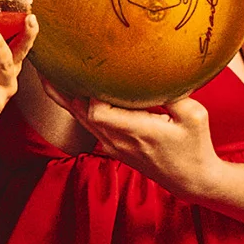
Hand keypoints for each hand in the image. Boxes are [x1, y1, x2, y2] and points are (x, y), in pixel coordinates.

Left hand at [41, 78, 218, 195]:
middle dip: (64, 88)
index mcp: (137, 132)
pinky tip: (66, 91)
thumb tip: (156, 69)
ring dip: (63, 96)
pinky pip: (86, 125)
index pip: (98, 113)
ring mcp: (112, 145)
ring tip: (47, 73)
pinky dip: (74, 107)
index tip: (92, 72)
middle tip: (50, 62)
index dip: (91, 94)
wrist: (192, 181)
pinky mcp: (111, 147)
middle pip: (79, 113)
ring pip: (79, 119)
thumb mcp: (194, 117)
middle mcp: (118, 140)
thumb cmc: (195, 147)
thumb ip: (173, 95)